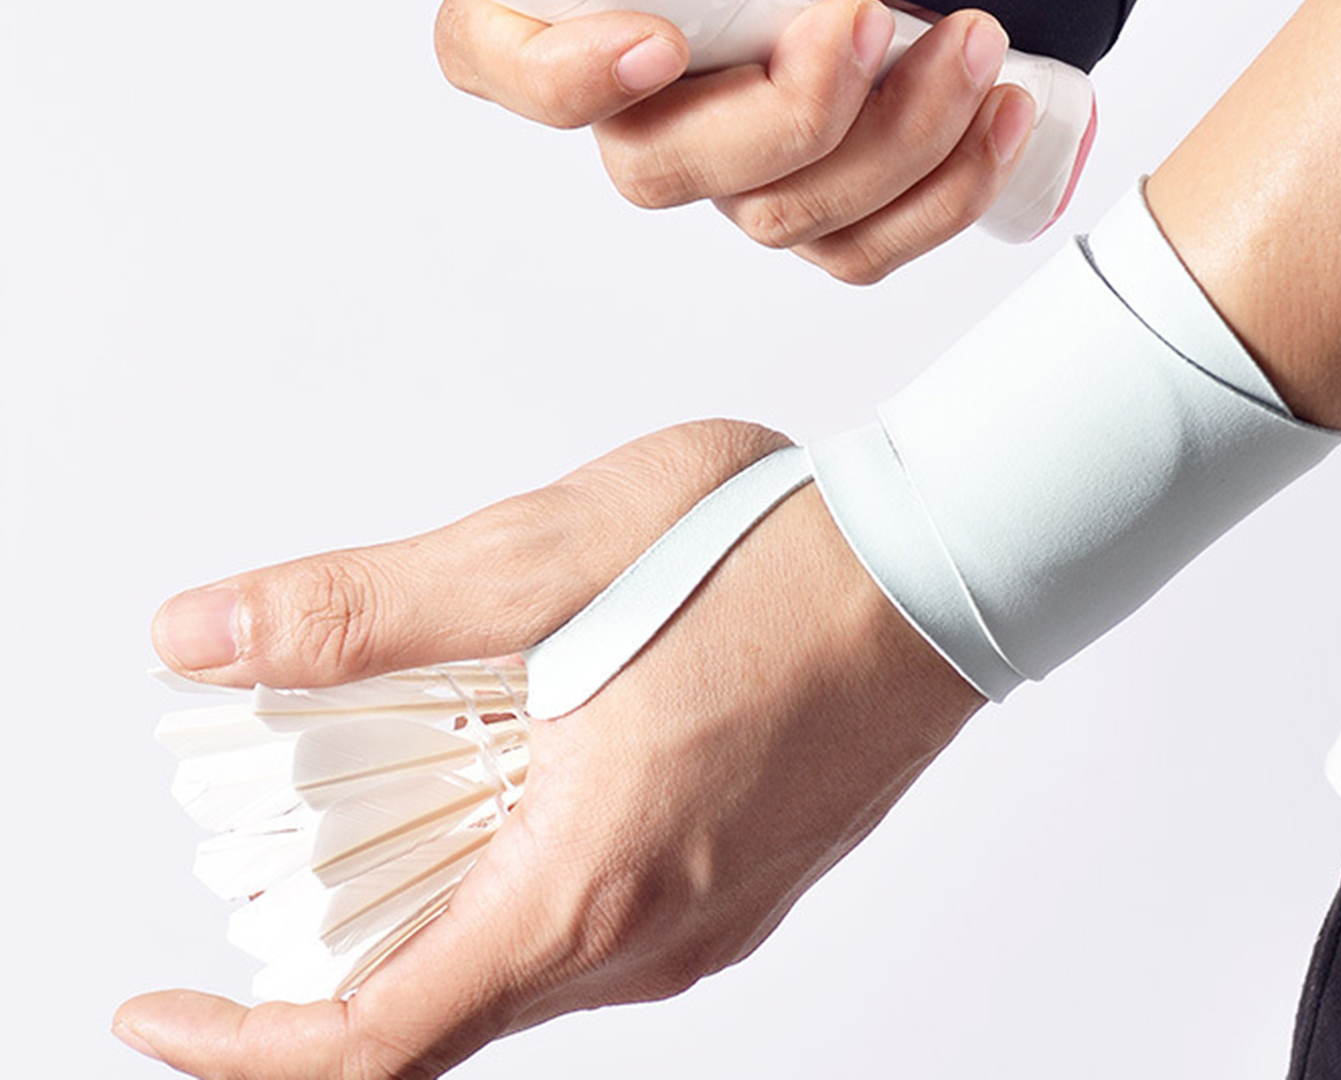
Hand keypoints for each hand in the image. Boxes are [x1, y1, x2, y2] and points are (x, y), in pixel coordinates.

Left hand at [117, 420, 982, 1078]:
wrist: (946, 563)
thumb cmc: (774, 550)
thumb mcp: (549, 554)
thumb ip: (365, 611)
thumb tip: (200, 634)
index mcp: (589, 880)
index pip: (370, 1048)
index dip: (235, 1050)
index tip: (154, 1002)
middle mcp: (654, 937)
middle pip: (444, 1007)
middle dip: (333, 942)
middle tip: (290, 824)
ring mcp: (709, 922)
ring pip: (525, 961)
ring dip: (438, 895)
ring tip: (411, 775)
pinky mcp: (744, 886)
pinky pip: (599, 923)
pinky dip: (526, 873)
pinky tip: (539, 761)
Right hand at [433, 0, 1077, 281]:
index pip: (500, 54)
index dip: (555, 77)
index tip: (659, 41)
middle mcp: (668, 64)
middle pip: (648, 166)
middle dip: (781, 114)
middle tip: (870, 17)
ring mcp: (754, 137)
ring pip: (769, 214)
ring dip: (890, 139)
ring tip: (976, 36)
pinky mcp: (842, 189)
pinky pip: (858, 249)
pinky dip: (940, 190)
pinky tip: (1001, 105)